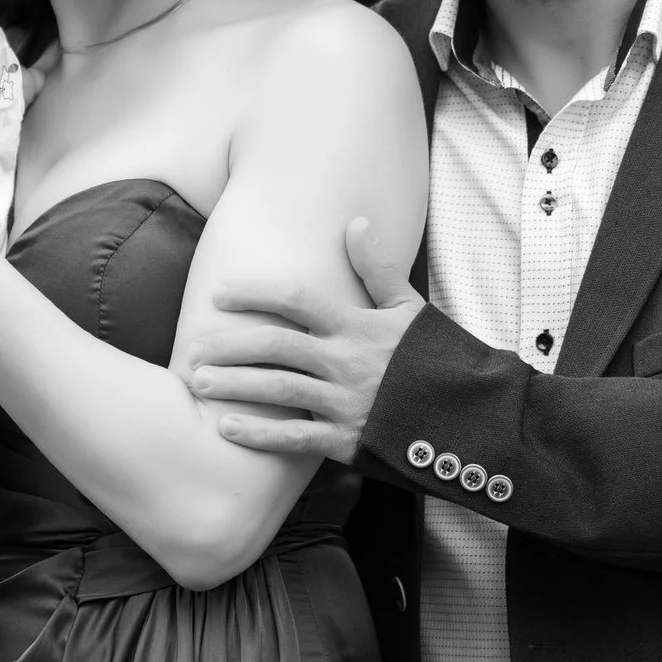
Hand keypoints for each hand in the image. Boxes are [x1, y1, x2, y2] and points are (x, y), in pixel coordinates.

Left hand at [184, 217, 423, 463]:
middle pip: (276, 346)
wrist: (470, 415)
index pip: (297, 300)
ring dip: (234, 385)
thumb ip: (376, 267)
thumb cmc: (434, 357)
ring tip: (198, 383)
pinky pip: (295, 439)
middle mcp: (347, 361)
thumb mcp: (410, 307)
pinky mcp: (348, 439)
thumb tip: (353, 222)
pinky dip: (260, 435)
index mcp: (358, 325)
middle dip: (229, 346)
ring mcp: (346, 402)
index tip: (218, 294)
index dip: (254, 293)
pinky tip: (227, 428)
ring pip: (278, 390)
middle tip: (191, 350)